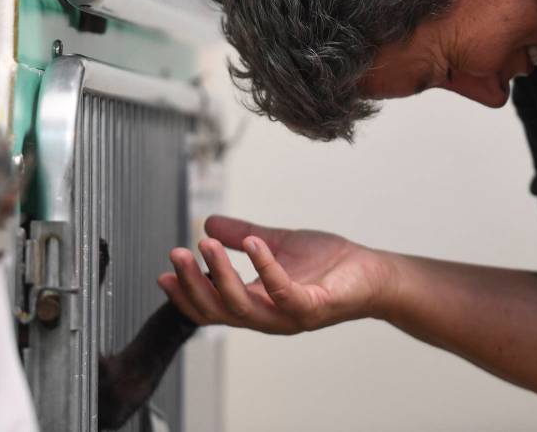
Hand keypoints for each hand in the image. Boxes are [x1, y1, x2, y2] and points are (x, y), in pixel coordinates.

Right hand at [157, 216, 394, 334]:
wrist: (373, 273)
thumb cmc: (328, 263)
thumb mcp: (276, 242)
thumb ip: (243, 235)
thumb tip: (208, 220)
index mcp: (256, 303)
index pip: (212, 306)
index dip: (185, 293)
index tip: (163, 272)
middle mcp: (268, 315)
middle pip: (219, 310)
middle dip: (192, 284)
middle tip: (175, 254)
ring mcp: (290, 315)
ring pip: (243, 306)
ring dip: (221, 276)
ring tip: (206, 244)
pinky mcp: (313, 307)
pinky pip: (283, 292)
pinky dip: (266, 267)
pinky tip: (254, 243)